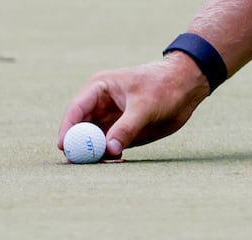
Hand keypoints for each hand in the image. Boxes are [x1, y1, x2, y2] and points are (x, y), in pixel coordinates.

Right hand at [56, 52, 210, 159]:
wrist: (187, 87)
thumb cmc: (164, 87)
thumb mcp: (145, 106)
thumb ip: (126, 127)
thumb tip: (109, 150)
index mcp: (100, 88)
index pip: (77, 109)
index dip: (68, 128)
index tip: (64, 146)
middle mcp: (101, 104)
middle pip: (81, 127)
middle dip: (79, 145)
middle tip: (78, 164)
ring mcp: (111, 119)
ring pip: (94, 140)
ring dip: (96, 153)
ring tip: (107, 162)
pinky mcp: (122, 132)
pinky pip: (109, 147)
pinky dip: (109, 156)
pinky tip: (117, 162)